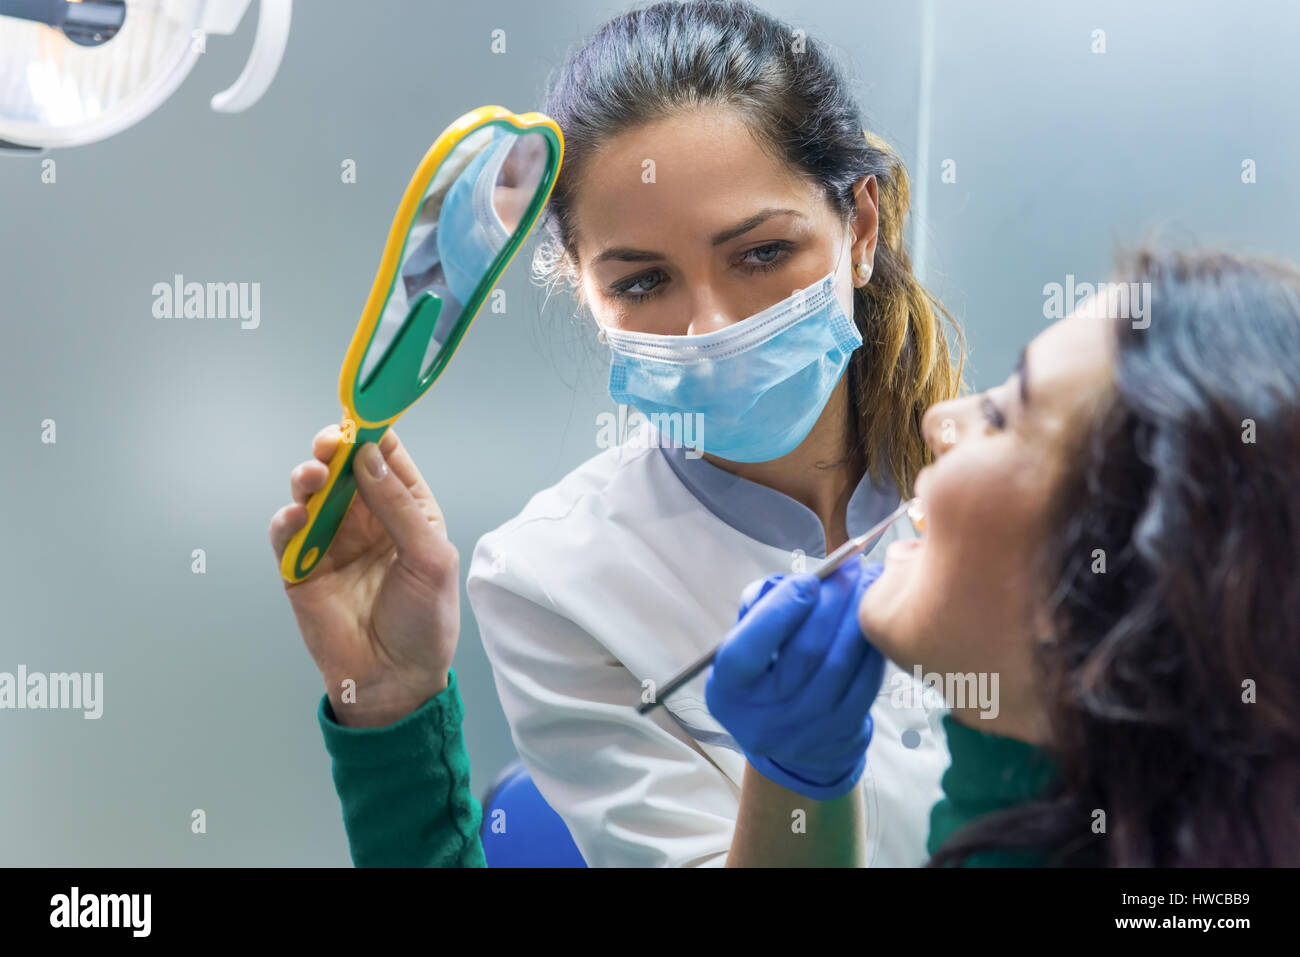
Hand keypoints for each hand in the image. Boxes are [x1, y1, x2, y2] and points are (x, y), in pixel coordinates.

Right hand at [269, 424, 459, 727]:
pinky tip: (296, 515)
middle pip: (343, 468)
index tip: (361, 416)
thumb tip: (367, 457)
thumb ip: (398, 507)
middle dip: (334, 449)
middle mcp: (367, 519)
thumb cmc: (424, 621)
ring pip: (311, 493)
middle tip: (330, 443)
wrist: (395, 681)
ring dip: (308, 478)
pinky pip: (286, 534)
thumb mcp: (429, 558)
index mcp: (407, 510)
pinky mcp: (301, 568)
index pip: (386, 459)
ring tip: (314, 477)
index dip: (373, 436)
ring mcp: (332, 541)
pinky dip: (286, 519)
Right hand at [706, 560, 885, 799]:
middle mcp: (760, 717)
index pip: (748, 648)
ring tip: (870, 584)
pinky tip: (875, 621)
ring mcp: (803, 733)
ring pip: (839, 666)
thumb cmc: (763, 670)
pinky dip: (872, 648)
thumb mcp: (745, 641)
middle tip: (852, 568)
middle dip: (833, 602)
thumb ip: (763, 606)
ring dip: (858, 618)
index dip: (781, 610)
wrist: (785, 736)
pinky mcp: (839, 737)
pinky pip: (864, 685)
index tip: (810, 579)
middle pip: (805, 652)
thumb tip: (807, 582)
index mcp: (728, 689)